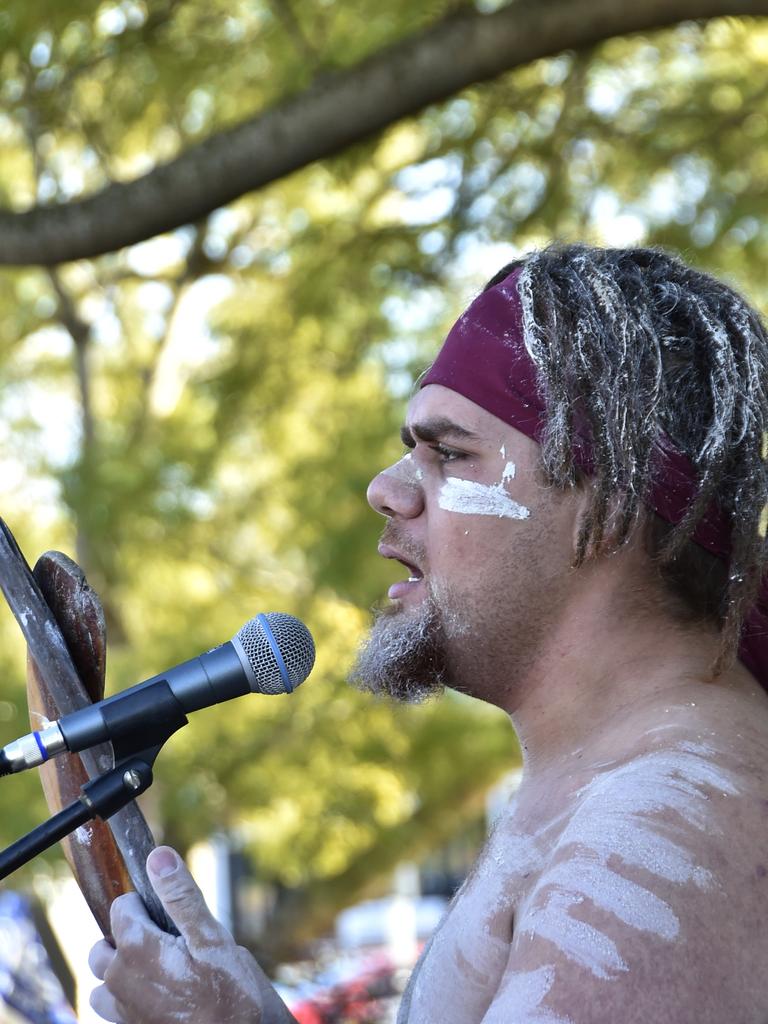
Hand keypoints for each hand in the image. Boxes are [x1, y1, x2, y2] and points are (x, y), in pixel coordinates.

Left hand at [88, 845, 294, 1023]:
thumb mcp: (212, 936)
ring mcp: (123, 1011)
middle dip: (126, 935)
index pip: (120, 908)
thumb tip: (158, 856)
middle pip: (103, 945)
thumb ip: (181, 896)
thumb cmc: (230, 991)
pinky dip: (127, 995)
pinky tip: (160, 992)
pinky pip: (114, 1008)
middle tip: (164, 937)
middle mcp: (120, 980)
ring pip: (104, 981)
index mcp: (137, 949)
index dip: (143, 903)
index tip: (167, 912)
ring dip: (121, 969)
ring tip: (160, 965)